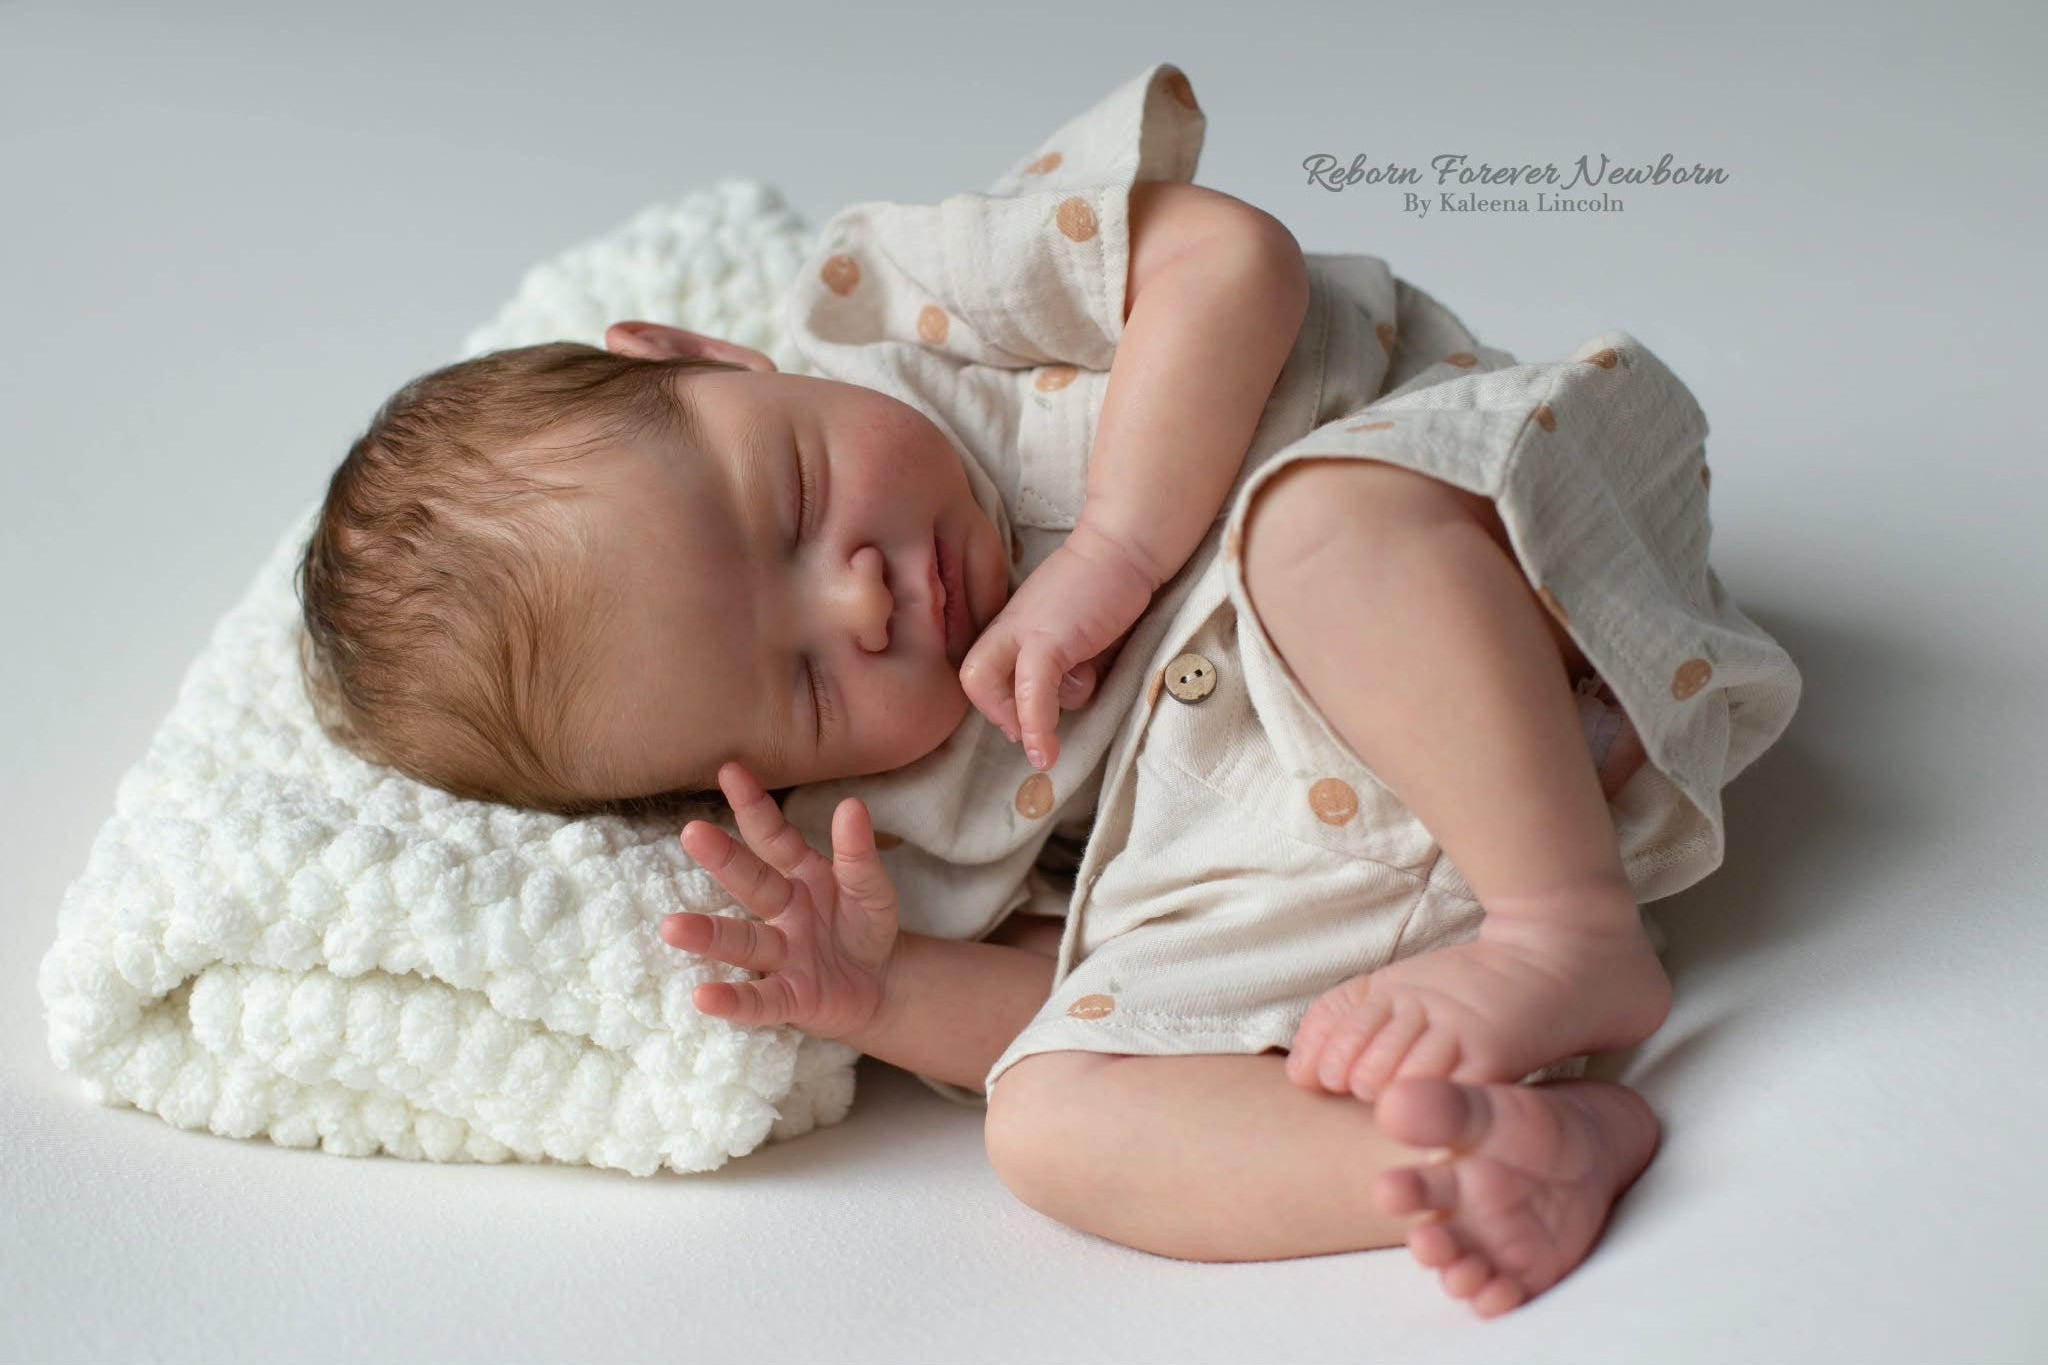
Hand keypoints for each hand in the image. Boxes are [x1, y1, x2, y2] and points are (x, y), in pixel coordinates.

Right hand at [659, 761, 902, 1043]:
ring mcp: (780, 955)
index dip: (754, 805)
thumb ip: (859, 852)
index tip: (730, 769)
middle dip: (723, 859)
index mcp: (799, 875)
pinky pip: (759, 1000)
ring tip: (671, 927)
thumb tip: (852, 804)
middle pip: (750, 882)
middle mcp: (780, 911)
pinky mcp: (788, 998)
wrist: (879, 985)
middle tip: (691, 832)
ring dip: (708, 936)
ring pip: (741, 942)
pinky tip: (701, 998)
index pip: (772, 836)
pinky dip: (732, 1001)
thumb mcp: (870, 886)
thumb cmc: (864, 925)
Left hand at [959, 519, 1156, 770]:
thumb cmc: (1106, 590)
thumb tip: (1068, 692)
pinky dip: (1036, 727)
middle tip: (1027, 730)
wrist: (1123, 548)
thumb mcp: (1074, 630)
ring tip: (1089, 672)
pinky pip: (1031, 694)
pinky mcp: (1048, 640)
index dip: (995, 704)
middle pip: (973, 679)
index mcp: (1012, 625)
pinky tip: (1046, 752)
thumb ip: (1061, 660)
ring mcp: (1023, 633)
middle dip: (998, 713)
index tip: (1021, 723)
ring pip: (997, 689)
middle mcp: (1009, 628)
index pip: (980, 671)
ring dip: (1034, 716)